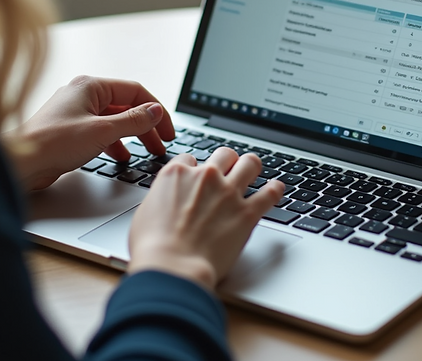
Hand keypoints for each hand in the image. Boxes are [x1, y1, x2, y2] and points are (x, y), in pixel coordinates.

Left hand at [1, 75, 174, 191]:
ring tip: (146, 152)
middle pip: (126, 106)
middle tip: (161, 144)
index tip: (168, 130)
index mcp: (90, 86)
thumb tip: (154, 111)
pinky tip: (120, 156)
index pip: (135, 91)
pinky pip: (101, 132)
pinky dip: (115, 142)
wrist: (20, 162)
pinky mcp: (70, 130)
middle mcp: (83, 95)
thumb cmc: (52, 143)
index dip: (156, 111)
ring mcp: (76, 112)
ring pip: (114, 120)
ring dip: (132, 136)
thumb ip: (133, 121)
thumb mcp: (102, 132)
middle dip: (146, 126)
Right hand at [127, 148, 284, 289]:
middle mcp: (205, 177)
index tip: (197, 177)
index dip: (194, 168)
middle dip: (226, 162)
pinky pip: (270, 193)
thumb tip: (165, 200)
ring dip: (251, 167)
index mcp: (177, 175)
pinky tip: (276, 189)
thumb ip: (161, 198)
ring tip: (253, 172)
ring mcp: (228, 193)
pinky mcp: (247, 213)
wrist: (172, 266)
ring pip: (250, 163)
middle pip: (224, 154)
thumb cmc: (153, 247)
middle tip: (228, 171)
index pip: (190, 158)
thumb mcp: (145, 213)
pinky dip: (275, 190)